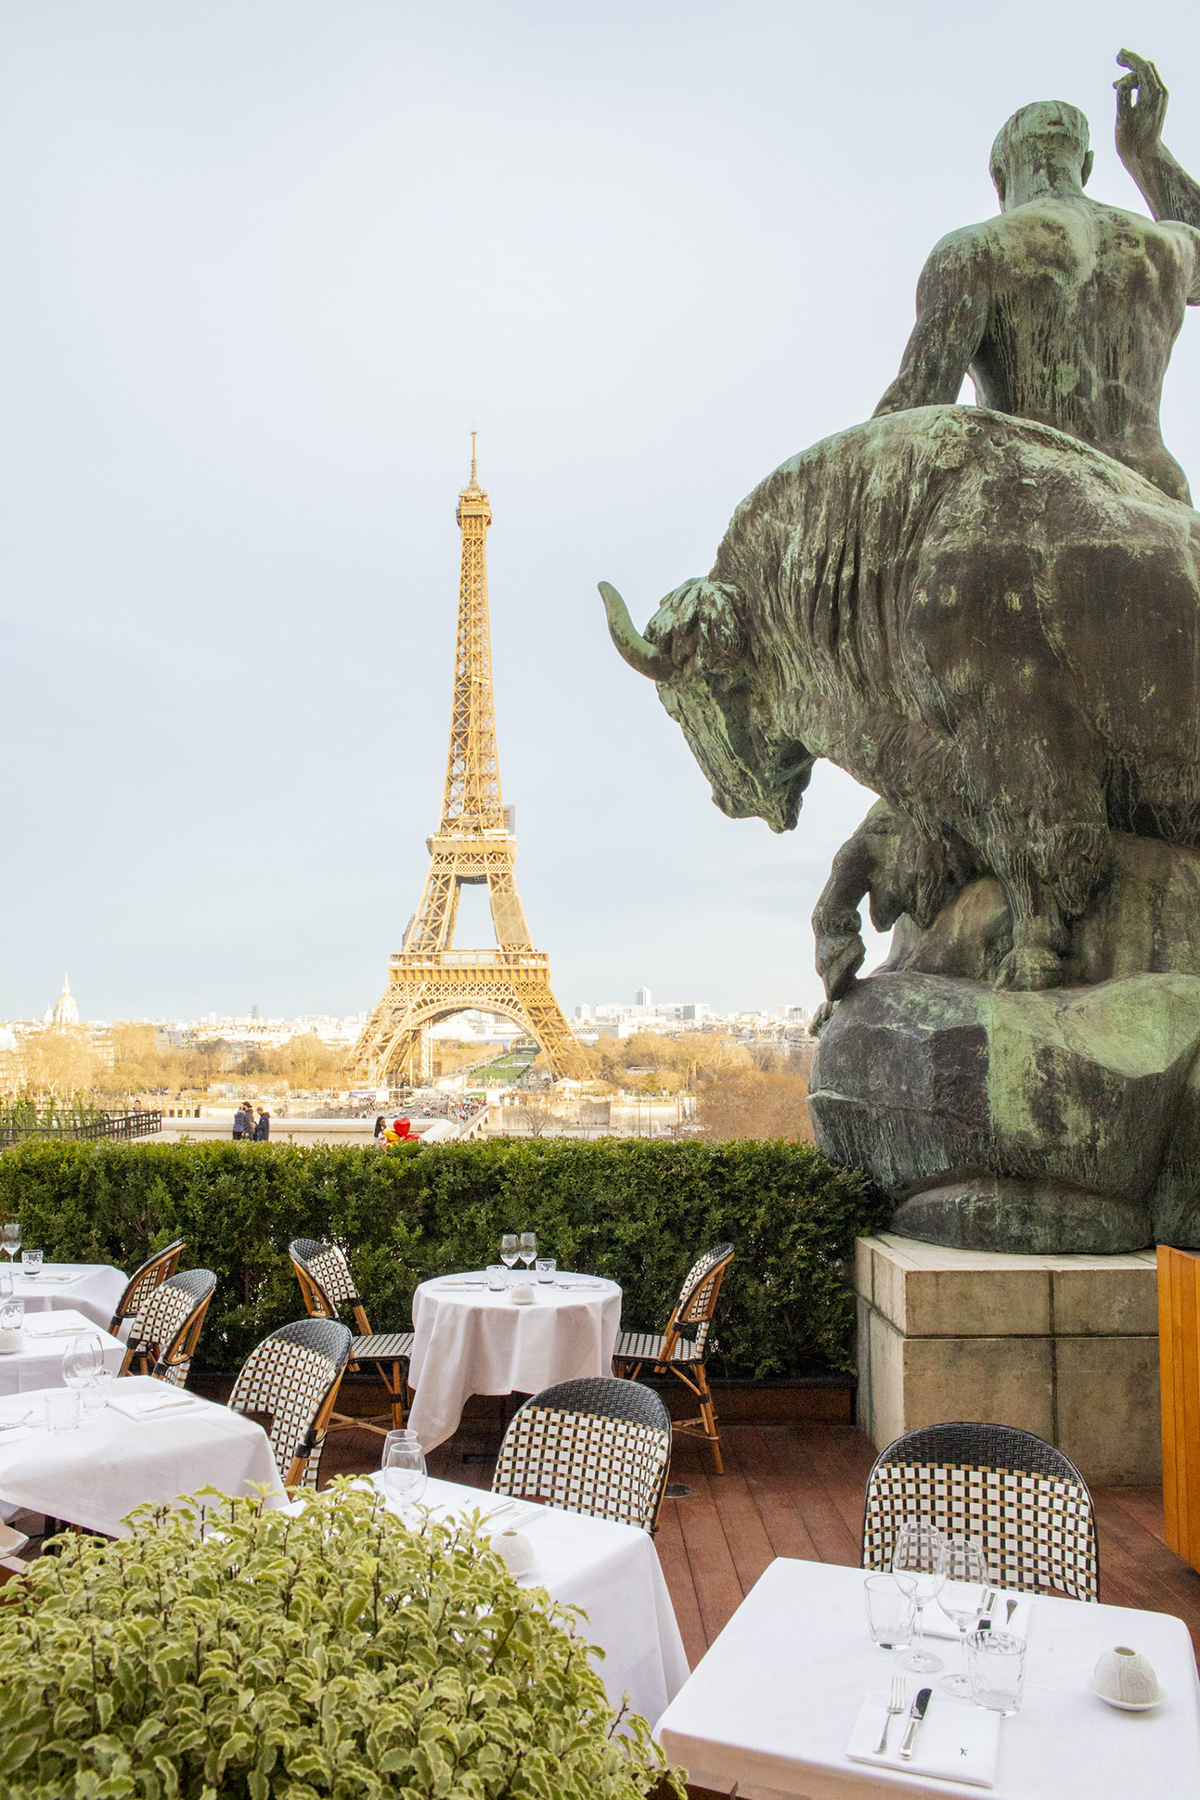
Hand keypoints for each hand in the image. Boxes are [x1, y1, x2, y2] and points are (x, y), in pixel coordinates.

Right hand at [1115, 48, 1167, 168]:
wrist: (1145, 156)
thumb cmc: (1131, 142)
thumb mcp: (1122, 120)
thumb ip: (1122, 98)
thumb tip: (1120, 82)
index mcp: (1152, 95)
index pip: (1142, 68)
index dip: (1130, 58)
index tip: (1118, 54)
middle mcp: (1160, 92)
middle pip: (1146, 67)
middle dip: (1132, 61)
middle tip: (1117, 57)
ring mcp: (1161, 96)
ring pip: (1147, 74)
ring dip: (1131, 74)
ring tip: (1113, 85)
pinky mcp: (1159, 101)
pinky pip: (1148, 83)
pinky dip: (1135, 82)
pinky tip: (1122, 89)